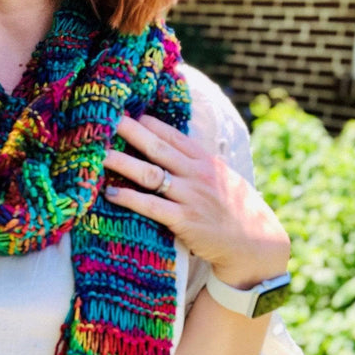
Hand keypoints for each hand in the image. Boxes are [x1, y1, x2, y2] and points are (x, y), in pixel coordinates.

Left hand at [103, 115, 289, 288]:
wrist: (254, 242)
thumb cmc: (234, 211)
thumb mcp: (221, 179)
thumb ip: (198, 165)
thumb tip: (173, 153)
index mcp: (205, 161)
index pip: (172, 135)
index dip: (147, 123)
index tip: (125, 112)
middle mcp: (196, 173)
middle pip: (156, 147)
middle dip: (130, 131)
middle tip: (105, 119)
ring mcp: (190, 196)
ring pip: (149, 173)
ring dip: (122, 163)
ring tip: (99, 155)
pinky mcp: (184, 220)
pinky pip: (151, 206)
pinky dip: (129, 198)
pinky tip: (110, 193)